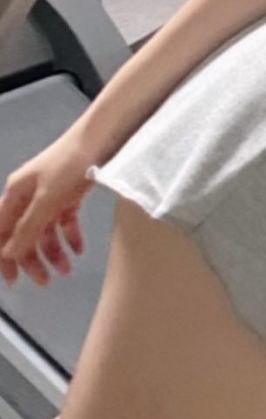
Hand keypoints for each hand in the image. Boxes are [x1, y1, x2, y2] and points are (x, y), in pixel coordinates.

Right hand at [0, 131, 92, 287]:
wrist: (102, 137)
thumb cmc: (70, 163)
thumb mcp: (47, 199)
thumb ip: (28, 227)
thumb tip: (8, 253)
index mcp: (15, 194)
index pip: (1, 232)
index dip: (4, 257)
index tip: (13, 281)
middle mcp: (28, 196)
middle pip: (23, 235)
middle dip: (32, 260)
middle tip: (45, 282)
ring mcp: (49, 196)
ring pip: (45, 232)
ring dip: (54, 252)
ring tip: (67, 270)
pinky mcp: (69, 195)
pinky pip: (65, 222)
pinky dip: (70, 237)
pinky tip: (79, 250)